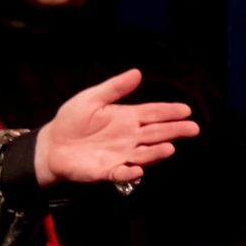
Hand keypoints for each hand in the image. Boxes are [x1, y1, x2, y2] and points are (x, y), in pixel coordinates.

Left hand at [34, 68, 198, 187]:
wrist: (52, 144)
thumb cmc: (72, 120)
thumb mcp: (92, 98)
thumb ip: (114, 88)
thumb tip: (137, 72)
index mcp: (126, 117)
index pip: (153, 113)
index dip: (169, 112)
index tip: (186, 110)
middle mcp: (129, 137)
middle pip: (156, 133)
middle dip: (174, 131)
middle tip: (193, 128)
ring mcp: (120, 154)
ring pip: (144, 153)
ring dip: (157, 152)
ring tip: (170, 147)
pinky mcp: (108, 171)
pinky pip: (122, 172)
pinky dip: (130, 172)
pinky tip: (138, 169)